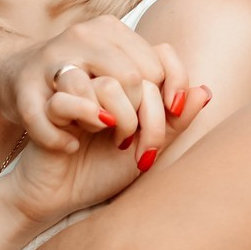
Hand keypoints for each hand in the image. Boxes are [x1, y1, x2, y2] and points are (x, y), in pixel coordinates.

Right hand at [0, 73, 208, 227]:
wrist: (55, 194)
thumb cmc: (102, 167)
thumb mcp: (147, 144)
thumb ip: (177, 120)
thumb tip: (206, 90)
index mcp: (126, 75)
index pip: (160, 55)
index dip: (175, 80)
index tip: (175, 113)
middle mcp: (99, 73)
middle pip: (139, 75)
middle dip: (150, 117)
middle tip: (141, 146)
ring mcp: (72, 86)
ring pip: (108, 85)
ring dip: (121, 121)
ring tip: (116, 142)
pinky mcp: (45, 104)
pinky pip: (70, 99)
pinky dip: (84, 124)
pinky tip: (79, 145)